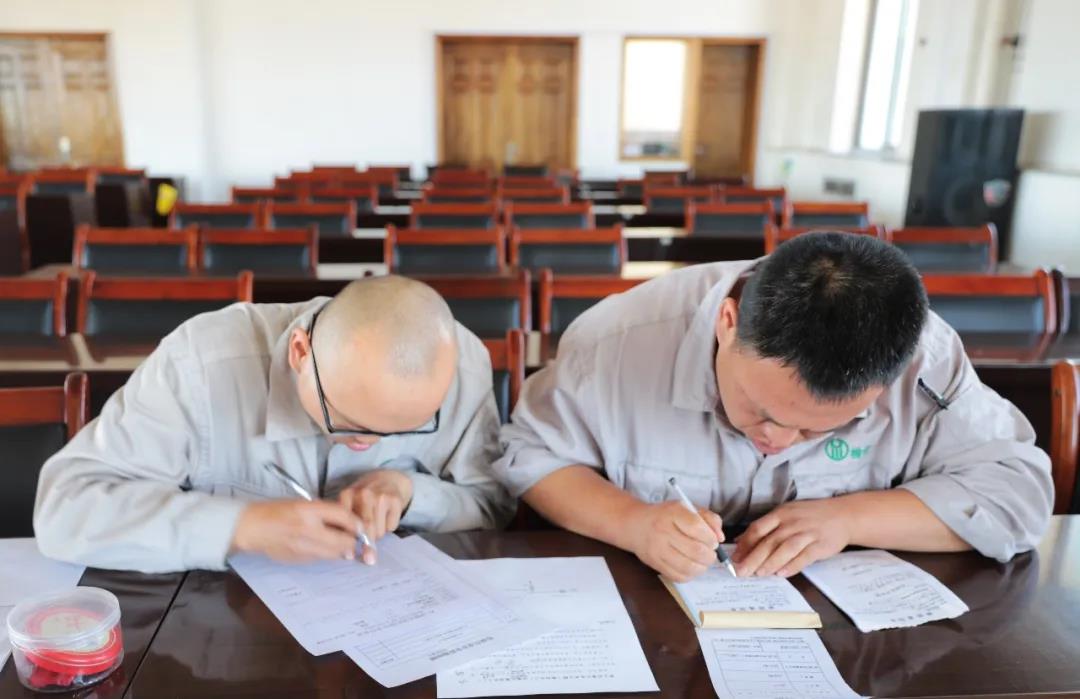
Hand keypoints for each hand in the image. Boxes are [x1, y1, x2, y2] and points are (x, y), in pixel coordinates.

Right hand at [231, 499, 360, 562]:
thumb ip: (325, 512)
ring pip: (334, 553)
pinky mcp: (298, 559)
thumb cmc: (278, 511)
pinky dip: (326, 554)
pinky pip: (320, 558)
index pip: (343, 516)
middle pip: (343, 541)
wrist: (253, 527)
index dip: (356, 523)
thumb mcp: (303, 503)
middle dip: (353, 541)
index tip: (360, 526)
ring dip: (342, 550)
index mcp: (308, 510)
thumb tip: (348, 522)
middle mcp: (307, 529)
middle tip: (355, 538)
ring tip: (341, 544)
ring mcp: (302, 547)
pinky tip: (322, 547)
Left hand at [338, 469, 413, 553]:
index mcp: (346, 495)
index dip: (348, 542)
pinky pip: (391, 526)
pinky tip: (387, 515)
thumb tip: (350, 555)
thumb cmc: (364, 498)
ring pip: (379, 531)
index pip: (346, 525)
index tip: (350, 556)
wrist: (388, 478)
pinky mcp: (395, 499)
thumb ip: (346, 525)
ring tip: (377, 522)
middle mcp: (363, 493)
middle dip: (367, 544)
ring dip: (378, 533)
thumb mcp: (350, 505)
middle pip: (365, 530)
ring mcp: (380, 495)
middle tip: (369, 555)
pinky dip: (389, 526)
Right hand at [625, 501, 723, 581]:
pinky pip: (679, 576)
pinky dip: (691, 575)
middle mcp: (663, 531)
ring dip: (702, 567)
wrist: (636, 525)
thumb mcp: (688, 508)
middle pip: (696, 550)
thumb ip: (709, 519)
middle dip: (710, 555)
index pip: (697, 527)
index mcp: (673, 513)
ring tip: (703, 561)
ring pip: (689, 566)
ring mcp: (658, 549)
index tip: (713, 540)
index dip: (711, 537)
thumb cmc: (667, 516)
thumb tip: (720, 538)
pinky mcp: (655, 564)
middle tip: (710, 553)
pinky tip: (691, 567)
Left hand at [732, 498, 852, 576]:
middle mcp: (792, 522)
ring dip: (771, 562)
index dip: (745, 544)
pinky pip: (804, 556)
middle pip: (769, 541)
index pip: (758, 528)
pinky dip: (792, 565)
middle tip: (741, 571)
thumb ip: (765, 528)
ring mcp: (807, 533)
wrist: (843, 515)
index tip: (734, 558)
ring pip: (786, 548)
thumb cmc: (809, 517)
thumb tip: (740, 541)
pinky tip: (782, 574)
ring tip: (759, 573)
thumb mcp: (786, 515)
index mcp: (781, 514)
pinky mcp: (821, 544)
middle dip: (753, 557)